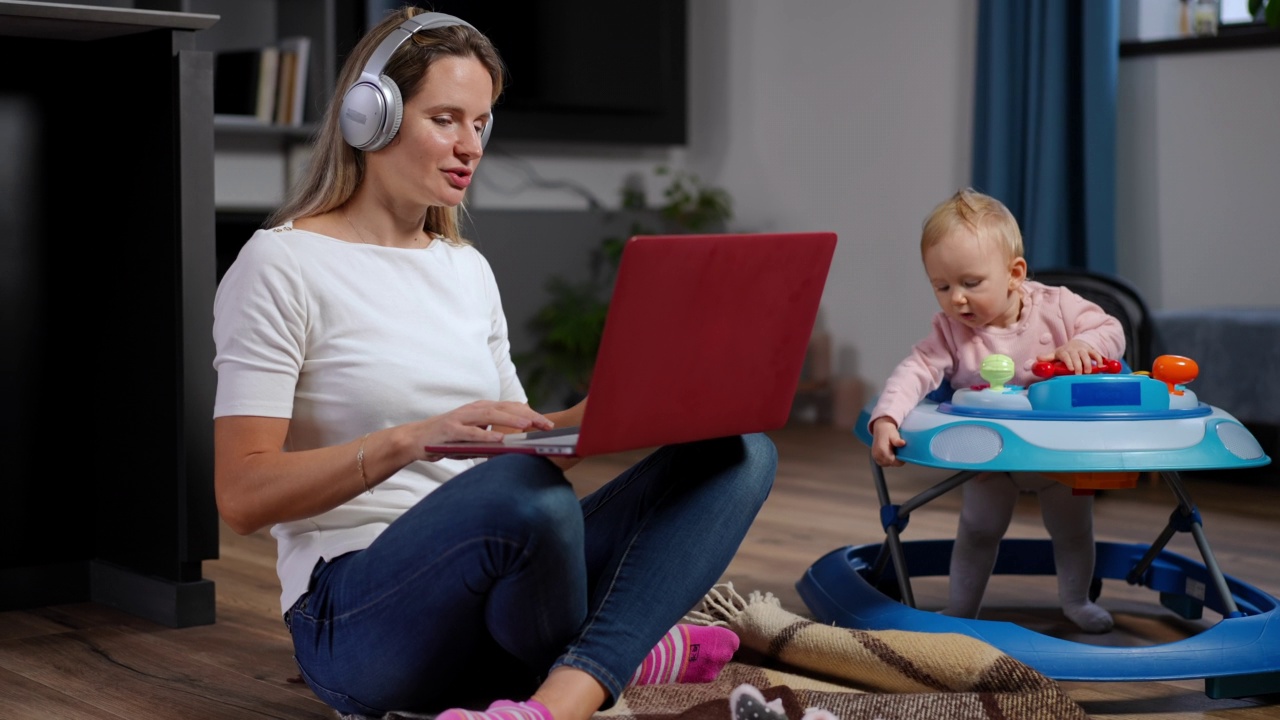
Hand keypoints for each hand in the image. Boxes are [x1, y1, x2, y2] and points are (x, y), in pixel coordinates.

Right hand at [415, 400, 552, 461]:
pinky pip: (471, 432)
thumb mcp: (474, 437)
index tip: (547, 424)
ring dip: (510, 420)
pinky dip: (486, 435)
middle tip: (546, 425)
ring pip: (490, 415)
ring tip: (528, 426)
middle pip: (505, 408)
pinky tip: (500, 439)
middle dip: (528, 415)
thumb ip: (493, 438)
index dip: (530, 414)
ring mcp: (461, 418)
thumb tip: (515, 446)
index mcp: (481, 409)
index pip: (511, 408)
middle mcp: (473, 409)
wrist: (416, 439)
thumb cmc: (448, 439)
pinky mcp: (450, 429)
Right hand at [871, 416, 905, 466]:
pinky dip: (887, 460)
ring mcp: (875, 457)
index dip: (900, 460)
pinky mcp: (874, 457)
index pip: (893, 462)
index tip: (904, 455)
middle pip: (890, 464)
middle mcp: (877, 455)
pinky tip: (890, 454)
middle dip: (896, 460)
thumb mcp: (894, 434)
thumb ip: (897, 440)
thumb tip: (903, 443)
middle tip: (899, 452)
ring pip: (887, 464)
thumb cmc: (888, 431)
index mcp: (882, 450)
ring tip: (894, 452)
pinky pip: (883, 463)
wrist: (880, 428)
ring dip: (892, 461)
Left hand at [1037, 339, 1102, 374]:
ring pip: (1086, 355)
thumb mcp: (1055, 354)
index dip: (1068, 362)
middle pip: (1076, 357)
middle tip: (1079, 374)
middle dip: (1078, 365)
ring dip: (1088, 364)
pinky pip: (1095, 354)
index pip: (1066, 356)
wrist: (1075, 343)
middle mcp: (1073, 349)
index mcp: (1063, 351)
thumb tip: (1038, 358)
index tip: (1071, 369)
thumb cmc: (1064, 352)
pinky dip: (1098, 359)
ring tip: (1088, 372)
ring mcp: (1082, 350)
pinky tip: (1100, 366)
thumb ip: (1047, 357)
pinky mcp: (1090, 350)